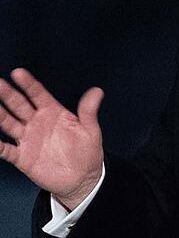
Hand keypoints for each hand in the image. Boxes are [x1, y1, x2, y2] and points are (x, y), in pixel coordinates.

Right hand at [0, 68, 104, 209]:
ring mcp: (28, 139)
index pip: (38, 94)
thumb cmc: (87, 150)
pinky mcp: (23, 157)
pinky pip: (5, 150)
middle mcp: (38, 122)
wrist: (82, 178)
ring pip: (8, 123)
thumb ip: (89, 111)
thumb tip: (97, 91)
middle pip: (19, 105)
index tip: (18, 73)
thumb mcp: (90, 129)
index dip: (28, 84)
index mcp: (53, 112)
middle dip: (7, 94)